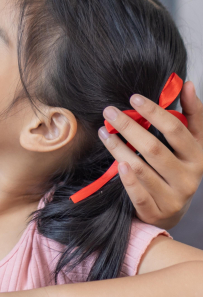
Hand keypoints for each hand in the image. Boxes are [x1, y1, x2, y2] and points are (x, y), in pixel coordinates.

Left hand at [101, 79, 202, 227]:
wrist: (170, 210)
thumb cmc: (177, 168)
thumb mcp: (190, 143)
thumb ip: (191, 115)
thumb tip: (188, 84)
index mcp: (198, 156)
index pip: (176, 130)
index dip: (155, 113)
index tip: (134, 98)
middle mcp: (189, 177)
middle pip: (155, 149)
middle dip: (130, 127)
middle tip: (109, 111)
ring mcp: (174, 196)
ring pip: (142, 169)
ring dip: (119, 148)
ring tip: (104, 131)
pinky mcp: (157, 211)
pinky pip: (139, 194)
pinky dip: (127, 179)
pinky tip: (116, 164)